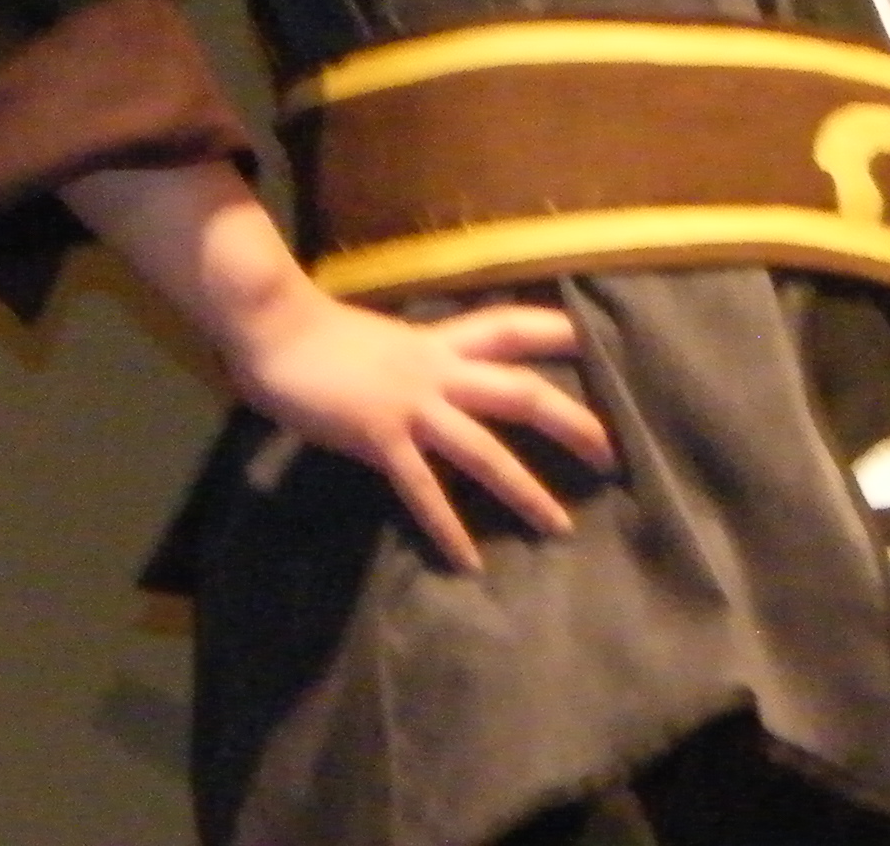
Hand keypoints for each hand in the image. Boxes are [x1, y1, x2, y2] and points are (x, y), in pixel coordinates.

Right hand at [223, 286, 614, 572]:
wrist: (276, 330)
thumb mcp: (390, 343)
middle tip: (613, 454)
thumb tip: (444, 381)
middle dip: (574, 422)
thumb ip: (422, 362)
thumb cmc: (324, 336)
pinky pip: (423, 490)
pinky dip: (447, 527)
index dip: (560, 334)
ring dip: (525, 490)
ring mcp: (413, 405)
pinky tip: (467, 562)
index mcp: (444, 342)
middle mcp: (440, 371)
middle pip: (523, 391)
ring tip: (559, 526)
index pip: (515, 328)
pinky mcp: (381, 438)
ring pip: (485, 449)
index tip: (603, 346)